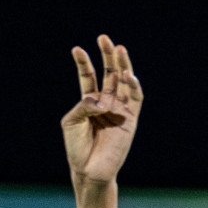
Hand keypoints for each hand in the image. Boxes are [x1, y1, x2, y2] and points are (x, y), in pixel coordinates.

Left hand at [63, 35, 141, 187]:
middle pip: (109, 74)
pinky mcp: (130, 119)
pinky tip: (128, 75)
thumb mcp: (72, 122)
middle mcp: (107, 102)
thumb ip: (83, 106)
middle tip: (103, 38)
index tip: (76, 49)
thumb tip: (100, 100)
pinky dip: (133, 86)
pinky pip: (135, 99)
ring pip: (124, 82)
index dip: (84, 63)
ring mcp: (120, 109)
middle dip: (107, 56)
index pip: (88, 77)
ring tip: (118, 48)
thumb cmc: (77, 147)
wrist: (89, 170)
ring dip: (122, 65)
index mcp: (90, 102)